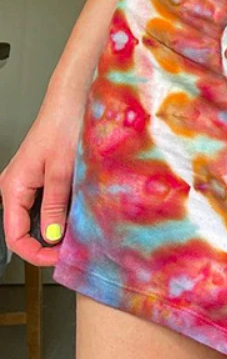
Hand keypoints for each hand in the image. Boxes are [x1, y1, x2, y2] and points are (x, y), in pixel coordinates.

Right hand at [0, 88, 82, 266]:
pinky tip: (79, 212)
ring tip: (80, 231)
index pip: (16, 236)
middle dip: (49, 242)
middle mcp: (16, 186)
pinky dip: (62, 211)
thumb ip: (55, 207)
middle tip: (74, 248)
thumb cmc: (63, 125)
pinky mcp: (42, 176)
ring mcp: (29, 182)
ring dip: (58, 227)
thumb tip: (53, 238)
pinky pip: (47, 203)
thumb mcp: (61, 171)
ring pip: (39, 217)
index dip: (36, 253)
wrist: (72, 99)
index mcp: (13, 187)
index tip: (59, 259)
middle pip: (26, 229)